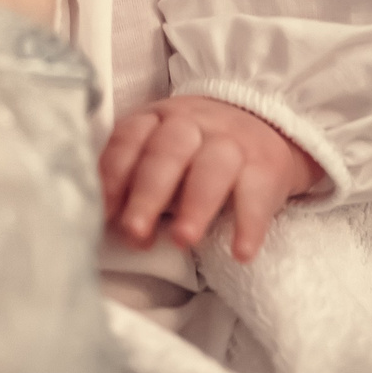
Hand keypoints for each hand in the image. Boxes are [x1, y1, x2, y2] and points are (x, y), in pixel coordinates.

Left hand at [100, 95, 323, 263]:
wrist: (266, 125)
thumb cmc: (197, 152)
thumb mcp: (163, 155)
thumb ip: (134, 181)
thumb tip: (108, 221)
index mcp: (159, 119)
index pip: (130, 138)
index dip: (114, 175)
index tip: (105, 214)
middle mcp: (193, 124)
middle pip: (167, 152)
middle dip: (148, 193)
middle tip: (135, 232)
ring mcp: (232, 142)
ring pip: (212, 168)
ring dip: (195, 206)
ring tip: (182, 240)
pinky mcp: (267, 166)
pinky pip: (257, 194)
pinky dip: (249, 225)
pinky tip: (240, 253)